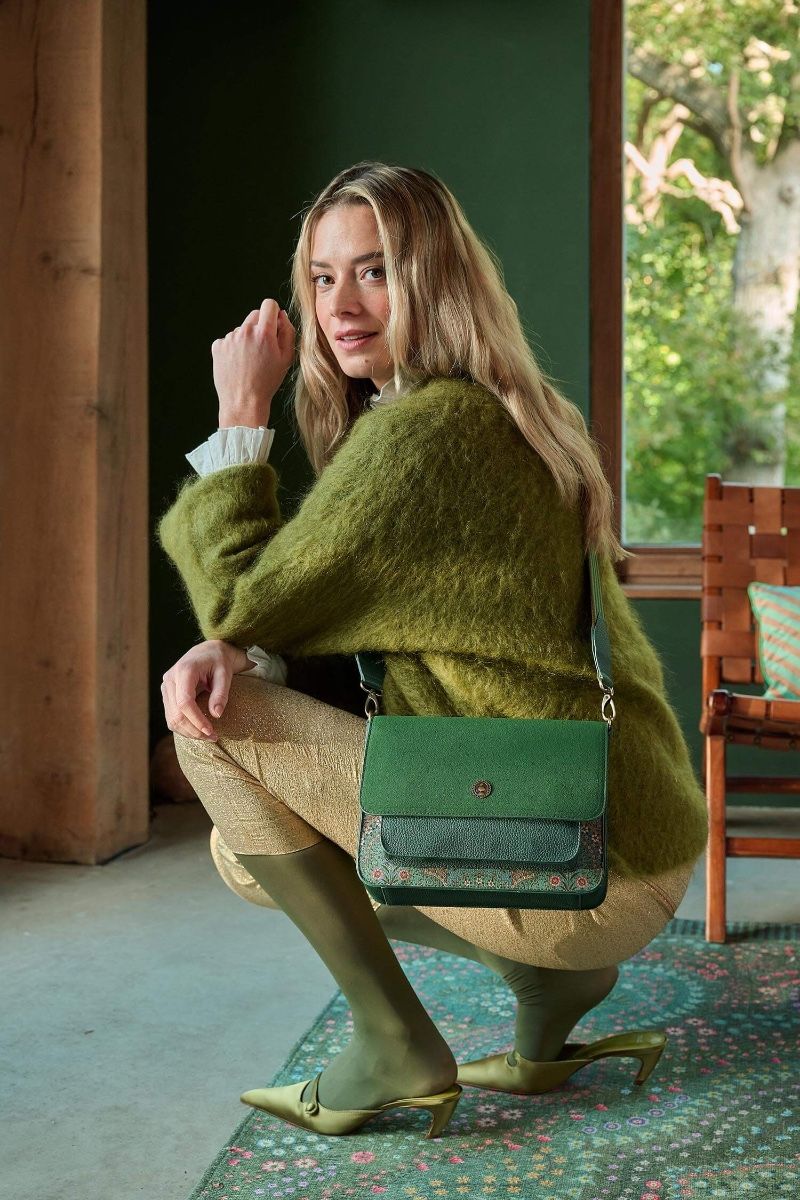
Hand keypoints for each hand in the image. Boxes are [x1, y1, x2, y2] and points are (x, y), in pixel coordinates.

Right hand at [161, 640, 252, 740]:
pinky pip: (172, 716)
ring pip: (171, 719)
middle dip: (194, 730)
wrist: (209, 651)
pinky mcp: (167, 694)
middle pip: (176, 714)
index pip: (185, 702)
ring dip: (189, 732)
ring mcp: (166, 687)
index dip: (196, 720)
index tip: (211, 731)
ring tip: (208, 736)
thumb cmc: (219, 660)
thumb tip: (216, 715)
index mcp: (184, 670)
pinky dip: (184, 727)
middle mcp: (170, 679)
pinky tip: (199, 730)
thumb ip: (221, 693)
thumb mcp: (225, 673)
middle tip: (213, 738)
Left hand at [212, 298, 295, 428]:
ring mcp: (229, 338)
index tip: (273, 323)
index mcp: (264, 333)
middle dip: (260, 326)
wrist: (243, 401)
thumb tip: (282, 316)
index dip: (273, 313)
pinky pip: (228, 340)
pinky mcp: (218, 346)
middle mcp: (245, 331)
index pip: (269, 304)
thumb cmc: (266, 383)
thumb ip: (288, 332)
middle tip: (263, 348)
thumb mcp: (286, 359)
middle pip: (254, 315)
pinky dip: (233, 348)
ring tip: (249, 361)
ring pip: (241, 329)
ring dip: (246, 339)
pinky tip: (238, 363)